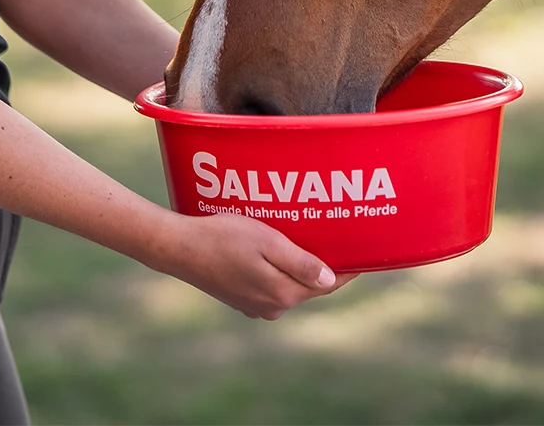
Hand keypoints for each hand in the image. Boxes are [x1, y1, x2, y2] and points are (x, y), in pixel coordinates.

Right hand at [164, 211, 350, 318]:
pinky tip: (276, 250)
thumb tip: (330, 280)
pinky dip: (279, 269)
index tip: (364, 255)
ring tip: (308, 239)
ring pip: (289, 284)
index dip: (348, 269)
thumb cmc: (223, 238)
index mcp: (283, 294)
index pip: (327, 284)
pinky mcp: (240, 298)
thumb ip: (300, 263)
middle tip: (336, 238)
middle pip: (309, 284)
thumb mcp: (267, 243)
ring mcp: (255, 304)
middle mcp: (272, 306)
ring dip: (299, 266)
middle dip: (324, 265)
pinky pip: (270, 283)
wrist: (179, 249)